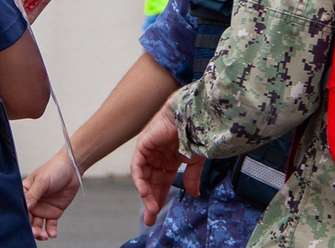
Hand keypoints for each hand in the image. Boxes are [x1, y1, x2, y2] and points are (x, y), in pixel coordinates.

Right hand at [23, 149, 81, 240]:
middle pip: (28, 220)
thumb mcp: (42, 181)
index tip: (21, 225)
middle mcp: (32, 203)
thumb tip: (24, 207)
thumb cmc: (54, 169)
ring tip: (44, 236)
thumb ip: (33, 194)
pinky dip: (51, 231)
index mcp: (25, 193)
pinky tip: (52, 234)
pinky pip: (50, 225)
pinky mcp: (54, 212)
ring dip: (39, 233)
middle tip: (35, 233)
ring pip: (37, 225)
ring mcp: (42, 209)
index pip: (20, 208)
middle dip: (30, 228)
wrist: (73, 168)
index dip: (20, 217)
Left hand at [131, 102, 204, 226]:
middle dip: (151, 201)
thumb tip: (194, 194)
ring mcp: (150, 151)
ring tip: (151, 209)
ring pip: (144, 177)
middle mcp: (158, 157)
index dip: (159, 199)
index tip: (156, 216)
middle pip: (151, 183)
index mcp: (170, 160)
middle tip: (150, 218)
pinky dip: (140, 180)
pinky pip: (138, 167)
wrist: (193, 115)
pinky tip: (145, 192)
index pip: (162, 183)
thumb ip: (191, 177)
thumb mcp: (195, 161)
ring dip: (146, 194)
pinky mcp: (143, 145)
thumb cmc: (196, 133)